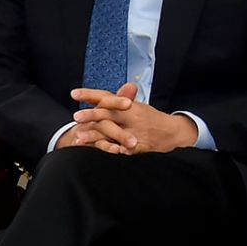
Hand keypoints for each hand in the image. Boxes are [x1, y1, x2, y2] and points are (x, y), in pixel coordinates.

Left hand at [67, 82, 198, 154]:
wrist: (173, 132)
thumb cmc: (149, 119)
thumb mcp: (134, 107)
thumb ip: (116, 102)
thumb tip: (96, 97)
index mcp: (128, 105)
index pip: (106, 97)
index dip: (90, 94)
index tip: (74, 93)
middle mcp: (131, 116)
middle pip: (108, 113)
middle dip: (91, 115)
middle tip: (75, 117)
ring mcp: (136, 131)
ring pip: (114, 133)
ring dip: (97, 136)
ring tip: (81, 138)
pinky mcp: (141, 146)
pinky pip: (127, 149)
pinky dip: (116, 150)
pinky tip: (105, 152)